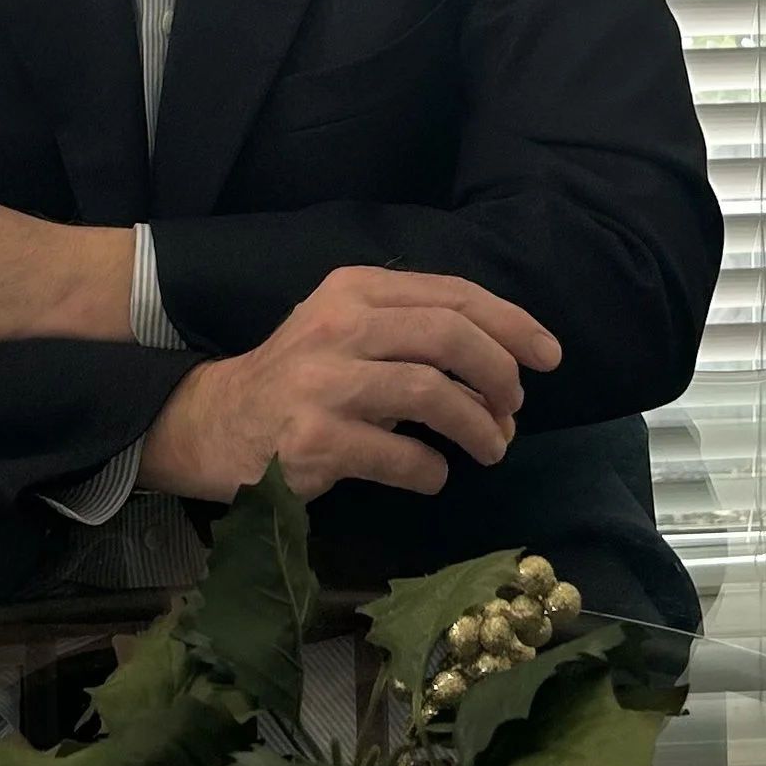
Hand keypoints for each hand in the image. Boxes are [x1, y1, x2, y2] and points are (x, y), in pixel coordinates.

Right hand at [136, 266, 561, 502]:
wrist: (216, 424)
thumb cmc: (300, 377)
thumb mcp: (349, 330)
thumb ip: (414, 332)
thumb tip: (504, 367)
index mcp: (356, 289)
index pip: (452, 294)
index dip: (511, 323)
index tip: (549, 355)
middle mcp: (340, 325)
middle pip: (449, 336)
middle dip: (500, 374)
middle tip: (516, 411)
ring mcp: (324, 382)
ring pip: (432, 393)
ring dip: (478, 427)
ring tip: (492, 449)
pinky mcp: (313, 440)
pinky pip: (400, 456)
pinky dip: (432, 470)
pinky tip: (434, 476)